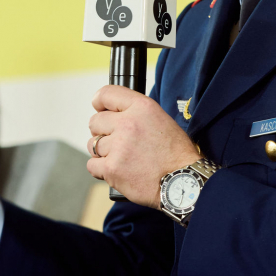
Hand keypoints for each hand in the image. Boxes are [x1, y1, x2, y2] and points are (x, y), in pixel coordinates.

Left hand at [86, 85, 200, 207]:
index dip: (99, 102)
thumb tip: (111, 113)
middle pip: (95, 121)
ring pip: (92, 145)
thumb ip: (135, 113)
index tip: (99, 108)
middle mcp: (128, 124)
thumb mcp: (161, 119)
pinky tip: (117, 170)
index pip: (106, 94)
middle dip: (102, 131)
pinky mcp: (112, 169)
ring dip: (103, 151)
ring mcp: (118, 147)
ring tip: (121, 158)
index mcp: (142, 108)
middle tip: (117, 141)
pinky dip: (101, 169)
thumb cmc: (175, 153)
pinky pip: (92, 165)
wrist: (183, 181)